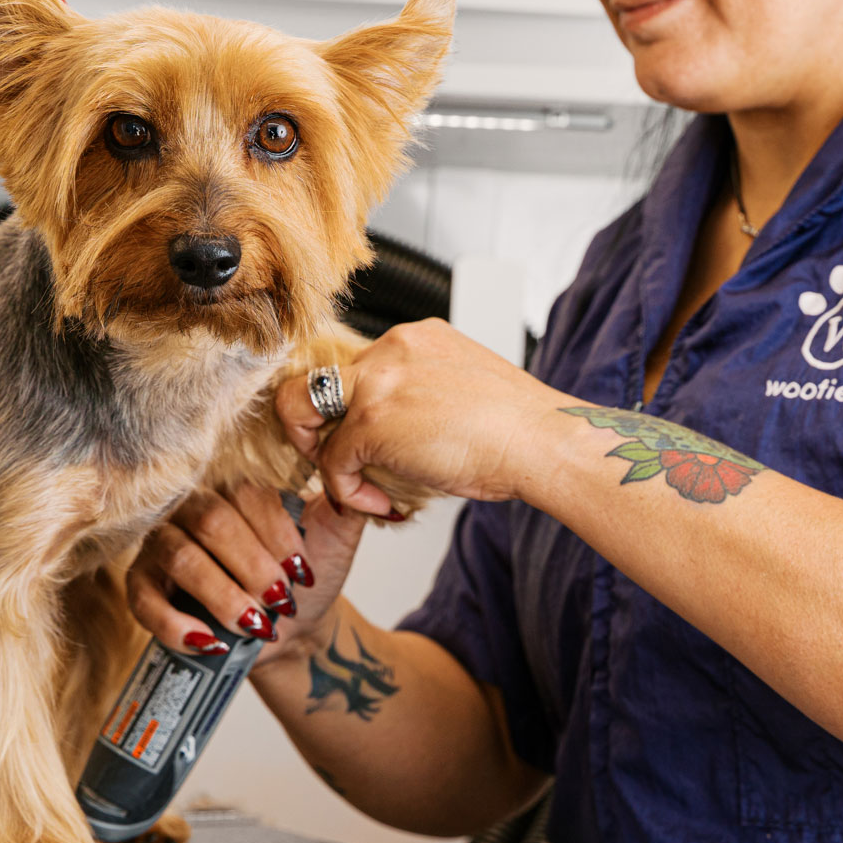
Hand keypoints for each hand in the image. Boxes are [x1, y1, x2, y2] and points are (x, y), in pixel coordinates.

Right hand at [127, 485, 364, 664]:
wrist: (292, 630)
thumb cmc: (305, 579)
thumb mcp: (336, 540)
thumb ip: (349, 506)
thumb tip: (356, 481)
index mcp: (237, 489)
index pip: (248, 495)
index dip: (278, 537)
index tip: (304, 574)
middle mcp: (194, 508)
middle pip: (212, 522)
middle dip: (253, 568)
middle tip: (282, 602)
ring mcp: (162, 546)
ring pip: (181, 558)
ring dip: (223, 596)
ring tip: (256, 624)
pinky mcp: (143, 587)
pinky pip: (144, 600)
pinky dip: (177, 625)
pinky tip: (210, 642)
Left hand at [276, 319, 562, 514]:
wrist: (541, 440)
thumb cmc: (517, 428)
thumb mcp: (462, 389)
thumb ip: (423, 395)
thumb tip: (403, 432)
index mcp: (416, 337)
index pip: (356, 368)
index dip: (352, 411)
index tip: (364, 442)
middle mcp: (391, 347)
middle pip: (318, 380)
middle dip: (317, 427)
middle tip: (341, 463)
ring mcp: (377, 382)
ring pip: (301, 410)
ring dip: (320, 455)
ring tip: (354, 486)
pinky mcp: (371, 420)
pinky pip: (332, 461)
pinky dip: (349, 491)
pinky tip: (382, 505)